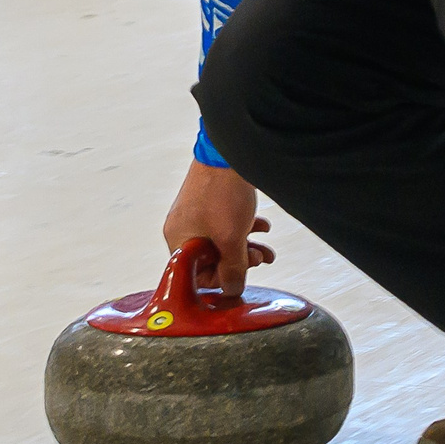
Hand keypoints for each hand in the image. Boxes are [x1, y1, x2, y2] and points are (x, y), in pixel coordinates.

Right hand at [163, 160, 274, 295]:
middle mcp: (183, 228)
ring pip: (222, 242)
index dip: (220, 279)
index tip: (241, 277)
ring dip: (246, 248)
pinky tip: (262, 226)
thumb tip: (232, 290)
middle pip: (211, 259)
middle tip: (258, 259)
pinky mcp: (211, 203)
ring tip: (265, 248)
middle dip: (239, 262)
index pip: (195, 275)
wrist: (229, 153)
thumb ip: (233, 269)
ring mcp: (197, 214)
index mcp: (178, 240)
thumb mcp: (231, 240)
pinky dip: (245, 229)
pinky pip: (226, 225)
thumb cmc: (222, 193)